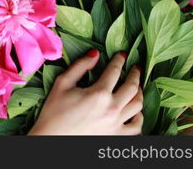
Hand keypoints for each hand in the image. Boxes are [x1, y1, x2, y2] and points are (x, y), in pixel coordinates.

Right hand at [28, 50, 143, 134]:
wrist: (52, 139)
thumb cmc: (54, 111)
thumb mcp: (62, 83)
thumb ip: (80, 66)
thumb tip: (95, 53)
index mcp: (98, 93)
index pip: (115, 71)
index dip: (119, 60)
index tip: (122, 55)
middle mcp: (111, 108)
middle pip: (132, 87)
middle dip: (135, 74)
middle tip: (136, 67)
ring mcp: (116, 124)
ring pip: (138, 105)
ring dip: (140, 92)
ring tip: (137, 86)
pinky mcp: (116, 136)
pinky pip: (136, 127)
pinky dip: (139, 118)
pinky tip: (136, 112)